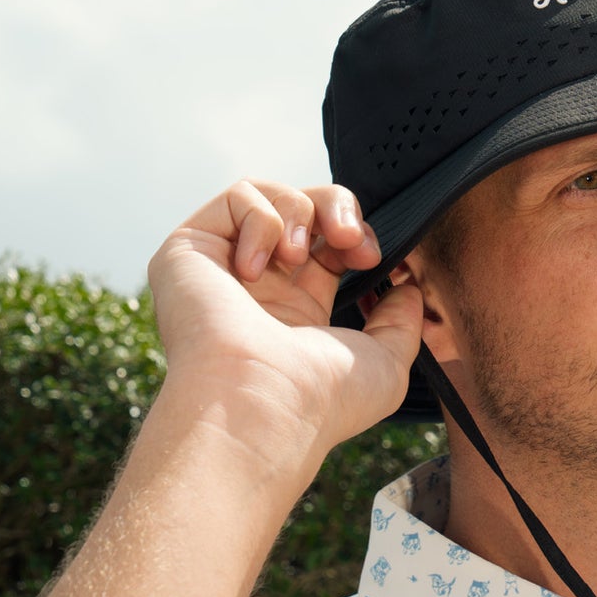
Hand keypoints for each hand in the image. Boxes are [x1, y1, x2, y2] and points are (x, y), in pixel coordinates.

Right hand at [146, 180, 422, 462]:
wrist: (261, 401)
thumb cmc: (321, 398)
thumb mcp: (387, 363)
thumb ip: (403, 320)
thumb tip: (408, 287)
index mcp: (297, 310)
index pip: (329, 245)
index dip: (355, 235)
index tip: (371, 255)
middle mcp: (258, 286)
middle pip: (305, 209)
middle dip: (336, 207)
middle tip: (347, 237)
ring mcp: (222, 266)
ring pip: (271, 194)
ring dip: (299, 215)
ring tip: (296, 256)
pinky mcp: (189, 249)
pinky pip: (237, 197)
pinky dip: (260, 222)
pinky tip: (254, 269)